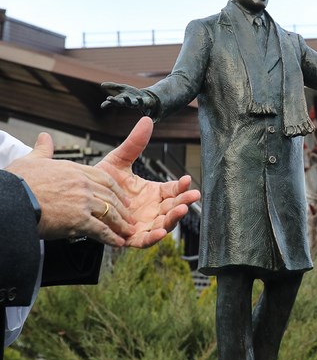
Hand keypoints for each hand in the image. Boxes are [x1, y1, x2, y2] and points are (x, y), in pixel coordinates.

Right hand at [6, 133, 134, 245]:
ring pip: (110, 212)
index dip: (116, 189)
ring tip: (127, 231)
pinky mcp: (78, 220)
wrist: (10, 202)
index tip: (122, 196)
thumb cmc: (17, 183)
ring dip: (120, 224)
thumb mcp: (31, 161)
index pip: (104, 178)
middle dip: (122, 208)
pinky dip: (112, 237)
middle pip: (110, 196)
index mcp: (74, 170)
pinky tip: (118, 242)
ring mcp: (82, 202)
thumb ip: (43, 150)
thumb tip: (44, 137)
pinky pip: (101, 230)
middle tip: (129, 216)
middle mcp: (82, 184)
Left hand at [95, 117, 200, 247]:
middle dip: (184, 202)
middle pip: (173, 207)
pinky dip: (155, 237)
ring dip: (175, 218)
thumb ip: (134, 143)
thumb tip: (147, 119)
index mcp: (154, 193)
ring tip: (181, 210)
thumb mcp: (119, 161)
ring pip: (165, 224)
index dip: (181, 186)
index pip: (173, 190)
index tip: (187, 179)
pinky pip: (146, 240)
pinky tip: (160, 231)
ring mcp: (144, 225)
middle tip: (193, 195)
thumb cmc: (102, 183)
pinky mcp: (132, 238)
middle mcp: (152, 210)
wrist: (79, 200)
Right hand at [100, 82, 157, 116]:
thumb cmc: (133, 94)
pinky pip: (144, 105)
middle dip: (116, 101)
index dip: (110, 101)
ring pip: (134, 104)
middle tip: (110, 98)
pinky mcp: (146, 104)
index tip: (106, 99)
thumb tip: (102, 85)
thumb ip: (113, 86)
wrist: (146, 98)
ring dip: (130, 101)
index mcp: (123, 101)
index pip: (115, 101)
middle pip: (122, 102)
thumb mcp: (123, 88)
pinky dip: (142, 104)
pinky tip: (139, 99)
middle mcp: (129, 103)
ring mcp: (138, 104)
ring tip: (127, 96)